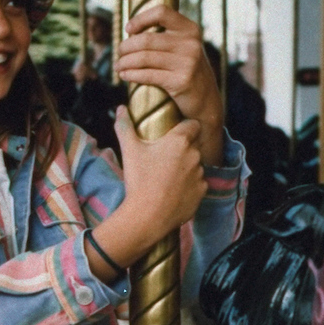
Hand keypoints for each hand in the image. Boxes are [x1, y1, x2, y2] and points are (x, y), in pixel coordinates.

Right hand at [86, 107, 207, 280]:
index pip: (193, 125)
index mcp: (180, 141)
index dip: (185, 127)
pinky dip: (189, 186)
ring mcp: (201, 174)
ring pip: (196, 165)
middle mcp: (195, 155)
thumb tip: (121, 108)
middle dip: (182, 149)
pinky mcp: (202, 192)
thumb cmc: (139, 180)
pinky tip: (174, 191)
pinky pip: (197, 184)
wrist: (147, 216)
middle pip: (193, 146)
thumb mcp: (129, 150)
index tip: (174, 134)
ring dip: (186, 167)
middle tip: (164, 158)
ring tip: (167, 177)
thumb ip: (125, 126)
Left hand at [116, 5, 223, 165]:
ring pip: (143, 57)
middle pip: (146, 39)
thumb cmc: (186, 71)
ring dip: (125, 62)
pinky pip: (147, 75)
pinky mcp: (181, 81)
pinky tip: (124, 75)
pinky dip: (131, 74)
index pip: (161, 12)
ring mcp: (187, 62)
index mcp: (190, 29)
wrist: (206, 101)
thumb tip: (130, 31)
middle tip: (118, 53)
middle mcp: (191, 43)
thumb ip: (165, 36)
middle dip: (126, 47)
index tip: (128, 29)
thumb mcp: (184, 48)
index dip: (140, 18)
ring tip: (118, 66)